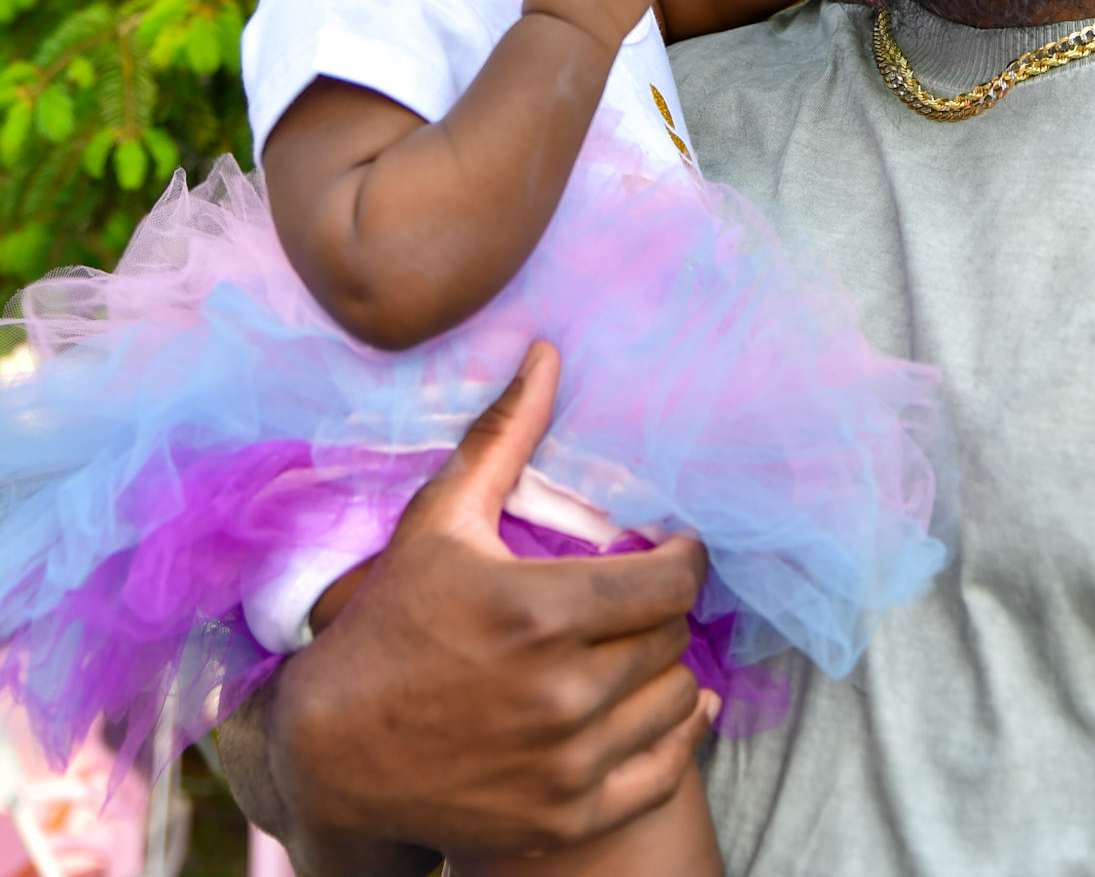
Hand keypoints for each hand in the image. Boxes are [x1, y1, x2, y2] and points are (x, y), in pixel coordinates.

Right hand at [269, 342, 714, 862]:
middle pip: (672, 638)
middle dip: (661, 610)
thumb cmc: (391, 622)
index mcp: (539, 613)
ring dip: (665, 669)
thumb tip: (548, 353)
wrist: (335, 753)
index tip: (672, 549)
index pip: (671, 582)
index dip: (683, 558)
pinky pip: (662, 770)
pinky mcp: (563, 817)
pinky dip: (671, 737)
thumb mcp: (440, 521)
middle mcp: (562, 693)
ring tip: (636, 647)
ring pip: (676, 700)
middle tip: (639, 597)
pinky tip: (655, 709)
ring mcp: (566, 764)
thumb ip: (504, 437)